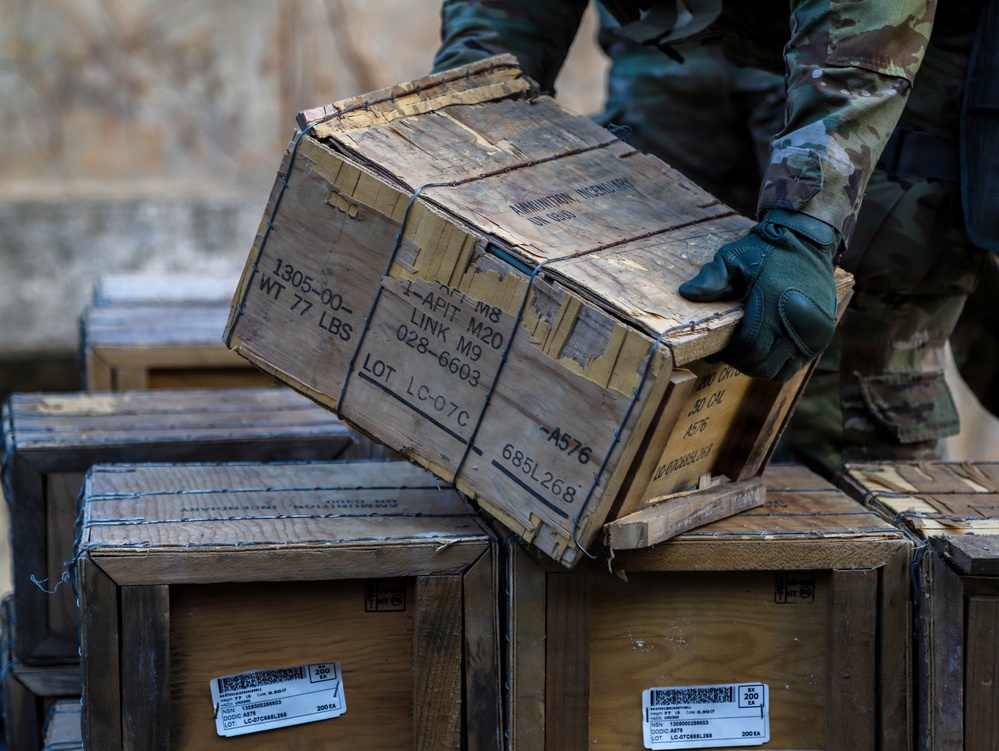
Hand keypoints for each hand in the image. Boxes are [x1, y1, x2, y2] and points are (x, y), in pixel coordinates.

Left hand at [678, 208, 839, 381]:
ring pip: (778, 370)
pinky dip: (777, 365)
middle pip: (762, 363)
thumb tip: (687, 293)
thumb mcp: (734, 257)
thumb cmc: (767, 250)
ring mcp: (814, 331)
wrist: (809, 240)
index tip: (716, 351)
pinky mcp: (822, 335)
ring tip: (745, 354)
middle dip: (740, 362)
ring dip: (758, 367)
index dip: (729, 354)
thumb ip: (712, 277)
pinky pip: (795, 366)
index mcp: (775, 302)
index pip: (749, 347)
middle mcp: (799, 321)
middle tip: (728, 353)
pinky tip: (764, 352)